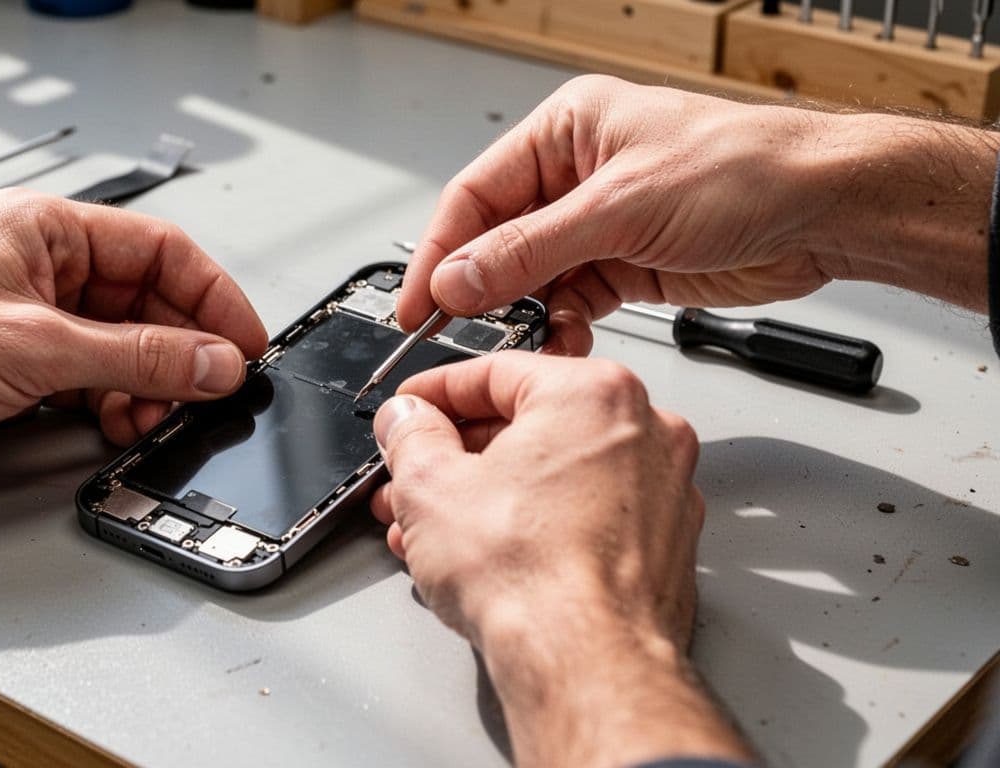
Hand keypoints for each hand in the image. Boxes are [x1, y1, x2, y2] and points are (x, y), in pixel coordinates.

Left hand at [0, 188, 267, 486]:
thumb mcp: (36, 346)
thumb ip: (137, 356)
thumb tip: (212, 360)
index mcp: (45, 230)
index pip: (158, 251)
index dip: (210, 296)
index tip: (243, 341)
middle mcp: (43, 272)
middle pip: (147, 304)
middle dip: (181, 350)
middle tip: (209, 389)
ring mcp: (33, 324)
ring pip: (124, 349)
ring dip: (149, 385)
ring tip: (154, 414)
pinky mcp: (21, 372)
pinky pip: (95, 382)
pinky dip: (117, 405)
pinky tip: (120, 423)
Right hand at [369, 352, 750, 765]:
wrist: (586, 662)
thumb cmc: (532, 577)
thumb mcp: (430, 487)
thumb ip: (411, 436)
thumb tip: (408, 421)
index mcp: (594, 393)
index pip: (496, 372)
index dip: (435, 394)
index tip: (409, 411)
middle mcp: (644, 431)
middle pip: (530, 423)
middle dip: (459, 456)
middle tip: (415, 475)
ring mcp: (664, 490)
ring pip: (556, 473)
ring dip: (489, 494)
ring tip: (437, 528)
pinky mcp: (665, 544)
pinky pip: (587, 513)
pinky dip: (538, 524)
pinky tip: (490, 553)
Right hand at [398, 75, 995, 354]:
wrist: (825, 211)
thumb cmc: (745, 171)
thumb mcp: (621, 207)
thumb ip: (531, 248)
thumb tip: (461, 278)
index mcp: (566, 131)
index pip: (476, 194)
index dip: (441, 251)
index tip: (416, 302)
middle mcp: (577, 174)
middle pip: (499, 238)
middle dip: (478, 288)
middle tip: (449, 332)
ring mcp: (602, 222)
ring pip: (533, 277)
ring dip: (523, 313)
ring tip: (515, 342)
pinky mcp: (628, 264)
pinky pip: (572, 299)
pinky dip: (562, 325)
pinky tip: (561, 341)